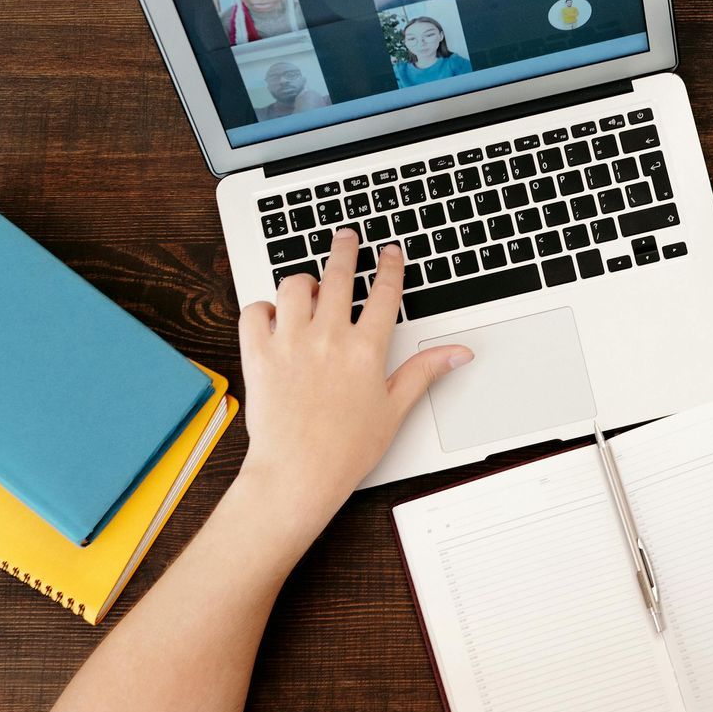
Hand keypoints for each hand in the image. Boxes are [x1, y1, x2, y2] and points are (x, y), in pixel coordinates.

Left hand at [234, 228, 471, 513]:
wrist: (297, 475)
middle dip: (345, 249)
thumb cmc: (345, 450)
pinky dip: (262, 308)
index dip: (390, 267)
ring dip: (303, 281)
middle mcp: (328, 338)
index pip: (384, 294)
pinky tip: (272, 316)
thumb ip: (425, 372)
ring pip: (294, 286)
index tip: (390, 252)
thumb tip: (458, 353)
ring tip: (309, 285)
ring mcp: (290, 343)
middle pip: (338, 275)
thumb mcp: (394, 409)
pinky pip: (254, 312)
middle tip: (347, 236)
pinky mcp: (258, 354)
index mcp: (365, 350)